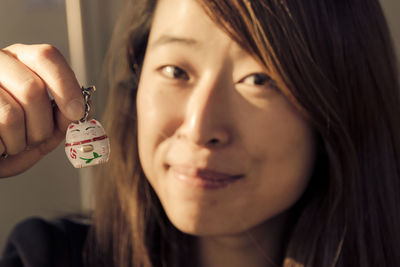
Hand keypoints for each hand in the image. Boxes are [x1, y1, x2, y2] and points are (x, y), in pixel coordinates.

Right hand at [0, 44, 84, 176]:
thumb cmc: (14, 137)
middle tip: (38, 139)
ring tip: (14, 144)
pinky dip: (3, 148)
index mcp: (21, 60)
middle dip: (43, 126)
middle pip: (32, 89)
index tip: (76, 113)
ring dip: (20, 142)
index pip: (47, 57)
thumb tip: (84, 110)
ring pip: (11, 115)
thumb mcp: (44, 126)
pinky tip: (0, 145)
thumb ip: (64, 117)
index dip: (66, 85)